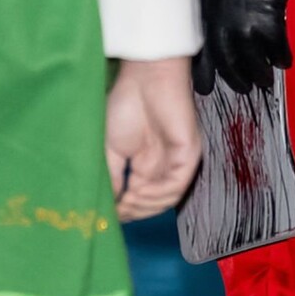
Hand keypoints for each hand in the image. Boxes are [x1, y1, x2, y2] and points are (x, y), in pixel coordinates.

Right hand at [106, 57, 201, 220]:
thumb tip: (107, 206)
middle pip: (154, 203)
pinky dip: (158, 193)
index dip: (125, 211)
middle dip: (135, 212)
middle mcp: (164, 167)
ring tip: (126, 202)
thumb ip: (112, 177)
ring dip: (145, 205)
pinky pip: (177, 183)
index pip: (140, 199)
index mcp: (146, 166)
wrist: (145, 79)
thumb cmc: (125, 106)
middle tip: (116, 211)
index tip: (106, 215)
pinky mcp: (188, 154)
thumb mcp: (109, 149)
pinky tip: (138, 191)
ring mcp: (178, 161)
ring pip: (167, 198)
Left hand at [196, 0, 294, 95]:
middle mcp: (218, 24)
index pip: (197, 57)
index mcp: (201, 16)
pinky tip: (284, 60)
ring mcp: (243, 24)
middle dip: (238, 80)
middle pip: (227, 66)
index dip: (204, 76)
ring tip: (267, 78)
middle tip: (247, 85)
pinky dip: (281, 58)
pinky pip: (276, 50)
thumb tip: (215, 36)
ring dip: (261, 74)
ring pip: (252, 64)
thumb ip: (209, 14)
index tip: (206, 87)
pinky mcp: (268, 20)